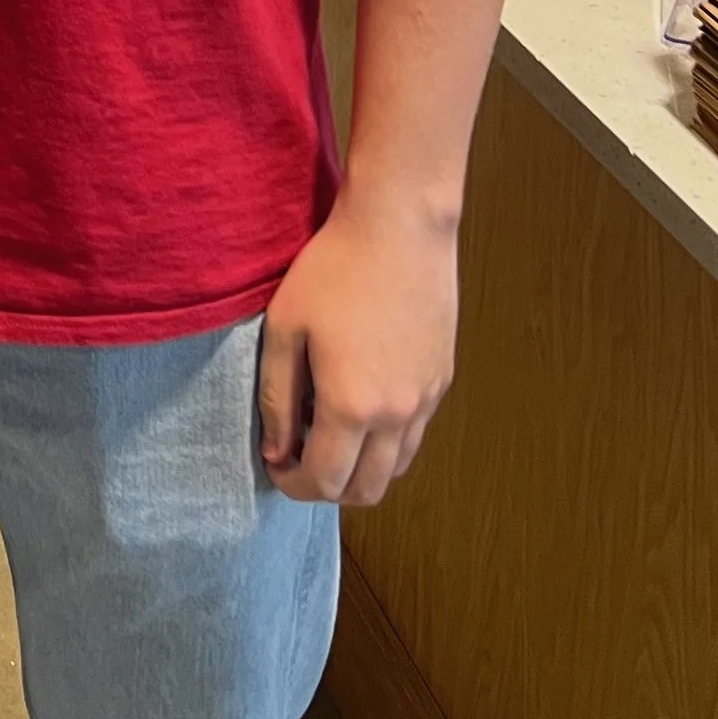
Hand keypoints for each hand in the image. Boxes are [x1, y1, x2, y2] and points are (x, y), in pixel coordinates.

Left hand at [258, 190, 459, 506]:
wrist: (400, 228)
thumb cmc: (333, 269)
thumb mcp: (284, 329)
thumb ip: (277, 398)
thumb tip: (277, 450)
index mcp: (352, 406)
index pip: (325, 482)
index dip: (294, 485)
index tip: (276, 465)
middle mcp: (397, 415)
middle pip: (367, 490)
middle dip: (328, 487)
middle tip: (300, 456)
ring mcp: (426, 400)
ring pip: (396, 468)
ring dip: (361, 468)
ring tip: (328, 431)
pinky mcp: (442, 380)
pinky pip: (415, 435)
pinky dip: (387, 441)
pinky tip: (361, 404)